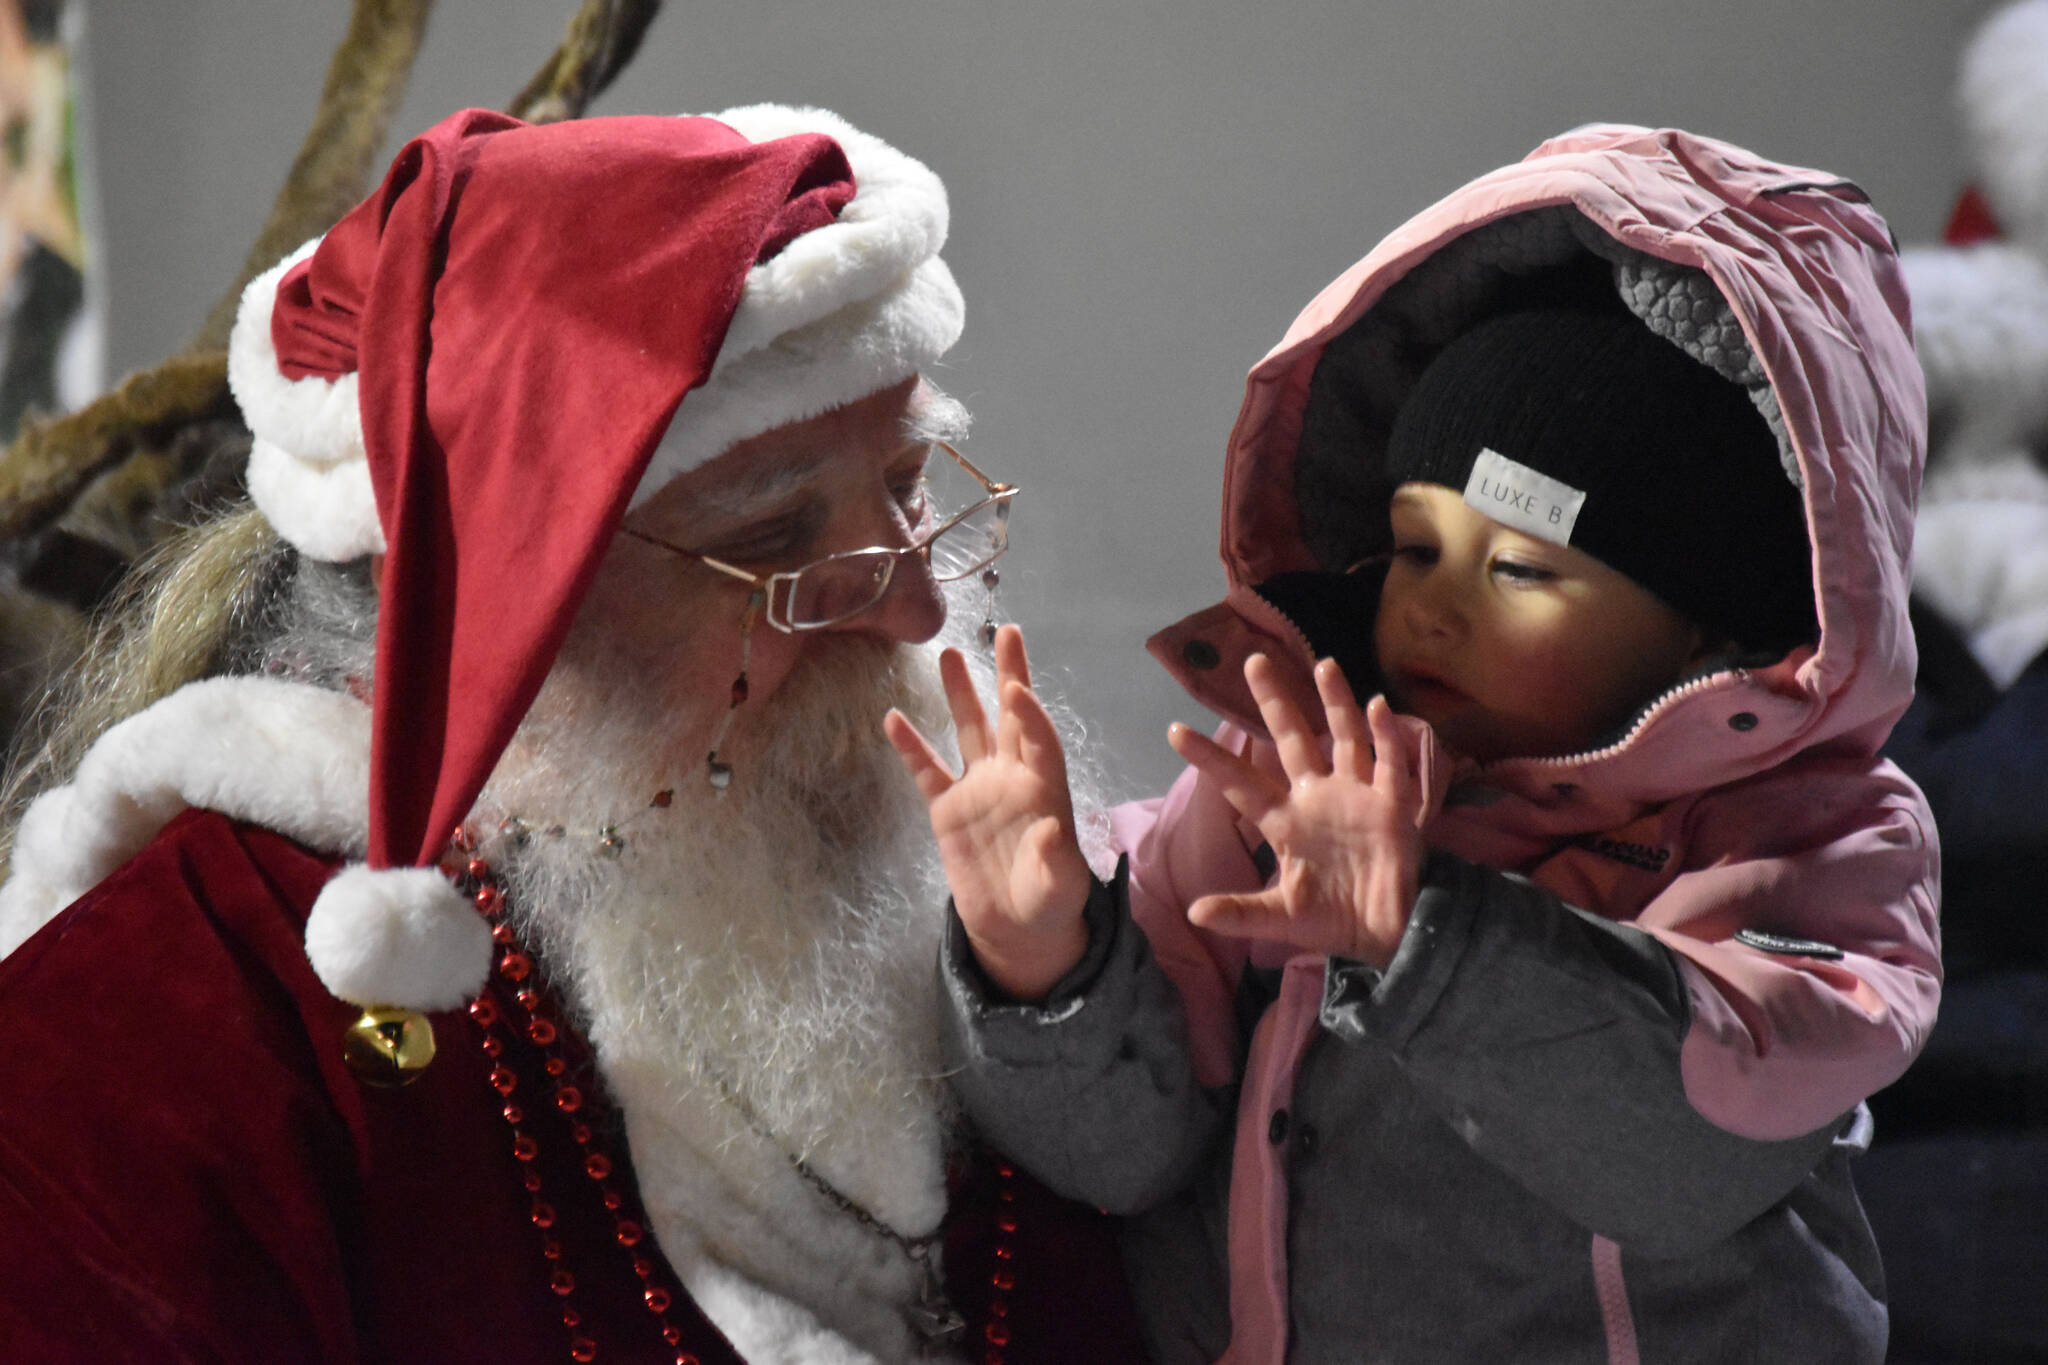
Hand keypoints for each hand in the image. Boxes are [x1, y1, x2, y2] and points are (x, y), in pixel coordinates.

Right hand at [885, 624, 1093, 999]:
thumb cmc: (1049, 903)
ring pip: (970, 731)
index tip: (1017, 687)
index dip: (1031, 713)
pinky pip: (927, 770)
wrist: (1016, 928)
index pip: (1040, 740)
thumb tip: (1051, 830)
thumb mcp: (1059, 886)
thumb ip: (1055, 860)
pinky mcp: (948, 810)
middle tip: (1008, 631)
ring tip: (950, 653)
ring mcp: (978, 789)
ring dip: (961, 694)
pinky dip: (911, 746)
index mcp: (1046, 789)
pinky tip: (893, 718)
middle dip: (1010, 674)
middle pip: (1011, 717)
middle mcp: (1013, 778)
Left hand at [1168, 655, 1429, 968]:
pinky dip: (1386, 736)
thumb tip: (1194, 914)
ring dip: (1335, 702)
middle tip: (1254, 661)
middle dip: (1275, 702)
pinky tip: (1376, 705)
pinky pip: (1389, 764)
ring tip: (1322, 665)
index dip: (1210, 759)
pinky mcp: (1391, 805)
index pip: (1239, 783)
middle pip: (1292, 740)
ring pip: (1344, 738)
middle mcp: (1316, 798)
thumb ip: (1240, 913)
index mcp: (1285, 822)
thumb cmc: (1331, 920)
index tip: (1175, 731)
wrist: (1387, 934)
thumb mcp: (1280, 919)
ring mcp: (1355, 796)